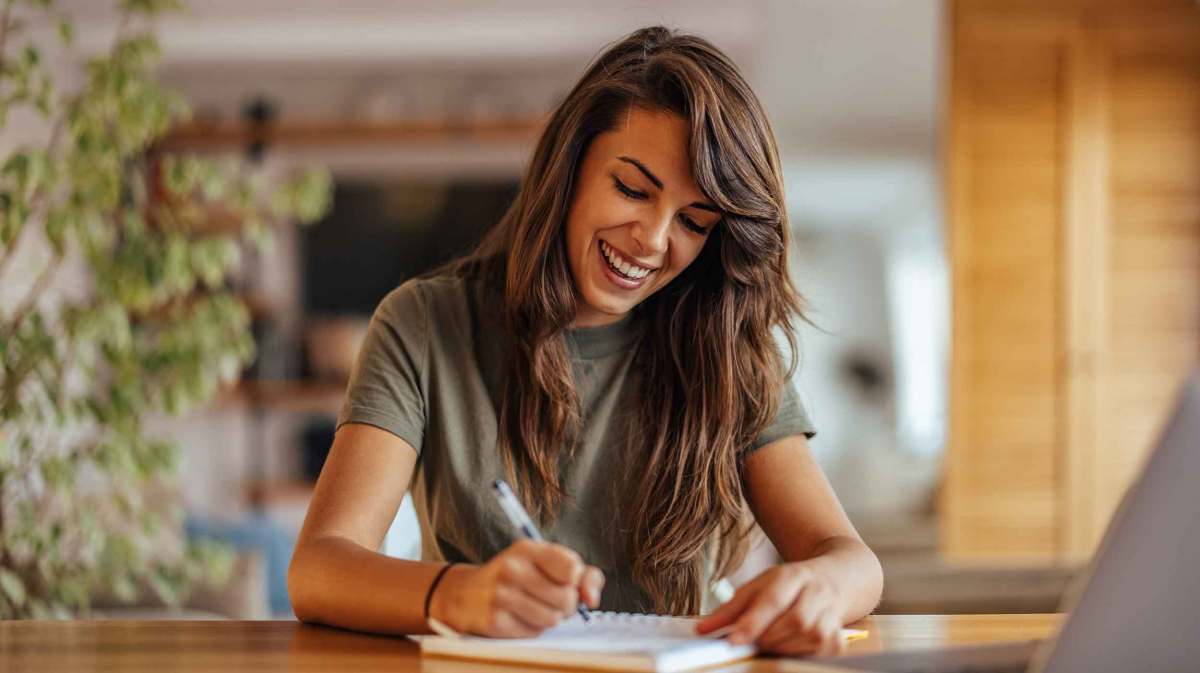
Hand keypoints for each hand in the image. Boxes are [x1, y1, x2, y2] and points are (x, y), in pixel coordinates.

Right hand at [430, 539, 604, 637]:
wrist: (466, 594)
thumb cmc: (517, 578)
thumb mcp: (546, 564)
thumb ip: (583, 576)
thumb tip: (592, 599)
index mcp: (528, 548)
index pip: (573, 569)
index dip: (576, 581)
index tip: (564, 581)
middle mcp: (512, 568)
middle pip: (567, 599)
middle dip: (565, 605)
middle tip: (550, 599)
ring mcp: (501, 595)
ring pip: (553, 619)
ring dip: (549, 618)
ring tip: (533, 607)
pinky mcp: (494, 620)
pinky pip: (534, 632)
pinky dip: (532, 629)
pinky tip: (518, 617)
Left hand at [695, 562, 846, 656]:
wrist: (833, 580)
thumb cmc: (787, 586)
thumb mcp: (757, 587)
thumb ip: (730, 609)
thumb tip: (702, 630)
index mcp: (793, 576)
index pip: (771, 601)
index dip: (752, 623)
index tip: (732, 641)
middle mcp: (816, 594)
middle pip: (790, 623)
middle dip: (765, 637)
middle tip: (748, 641)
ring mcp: (831, 616)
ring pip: (802, 641)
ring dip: (779, 647)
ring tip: (768, 640)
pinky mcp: (837, 639)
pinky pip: (815, 654)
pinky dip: (796, 654)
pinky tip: (788, 644)